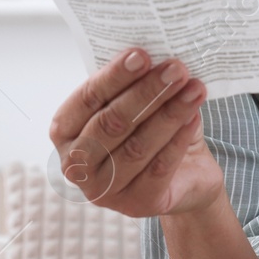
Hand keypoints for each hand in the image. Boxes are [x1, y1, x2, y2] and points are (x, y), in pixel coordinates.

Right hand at [48, 47, 226, 218]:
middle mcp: (76, 165)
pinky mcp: (137, 205)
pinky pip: (159, 168)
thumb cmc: (150, 129)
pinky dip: (178, 139)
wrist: (185, 174)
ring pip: (137, 146)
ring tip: (194, 88)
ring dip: (169, 113)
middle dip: (146, 92)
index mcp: (64, 131)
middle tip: (175, 69)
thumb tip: (152, 52)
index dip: (114, 76)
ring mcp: (103, 191)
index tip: (142, 54)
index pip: (86, 99)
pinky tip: (194, 116)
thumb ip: (132, 83)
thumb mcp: (135, 104)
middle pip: (110, 123)